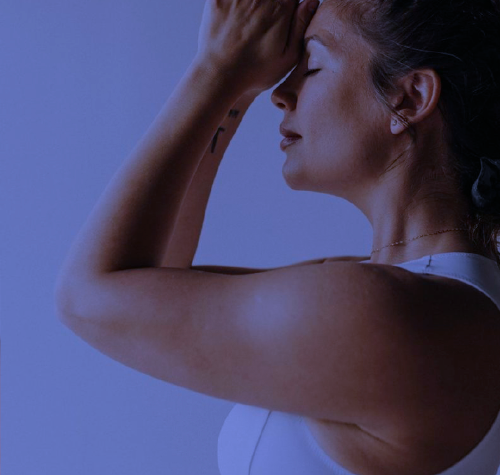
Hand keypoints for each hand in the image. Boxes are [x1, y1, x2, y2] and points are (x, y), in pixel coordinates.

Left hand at [195, 0, 319, 95]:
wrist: (220, 75)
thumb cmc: (255, 72)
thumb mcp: (288, 57)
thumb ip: (301, 26)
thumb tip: (312, 0)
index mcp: (281, 8)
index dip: (287, 7)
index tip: (282, 19)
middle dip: (270, 8)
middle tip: (261, 30)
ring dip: (251, 6)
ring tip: (248, 28)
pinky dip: (232, 4)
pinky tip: (234, 21)